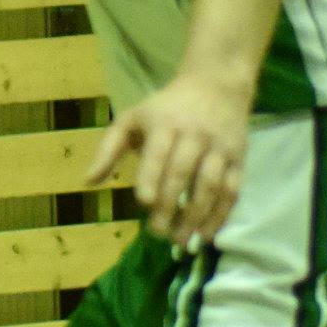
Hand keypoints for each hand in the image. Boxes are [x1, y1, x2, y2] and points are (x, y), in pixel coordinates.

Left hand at [86, 70, 250, 246]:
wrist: (216, 85)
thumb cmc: (165, 108)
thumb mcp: (132, 119)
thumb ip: (108, 149)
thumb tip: (88, 182)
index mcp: (165, 124)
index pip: (158, 153)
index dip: (152, 177)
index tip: (146, 202)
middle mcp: (195, 135)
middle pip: (183, 173)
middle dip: (171, 205)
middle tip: (158, 233)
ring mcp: (219, 148)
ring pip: (210, 185)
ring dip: (197, 216)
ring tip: (181, 241)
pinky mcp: (239, 159)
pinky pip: (232, 190)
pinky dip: (221, 215)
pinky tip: (206, 235)